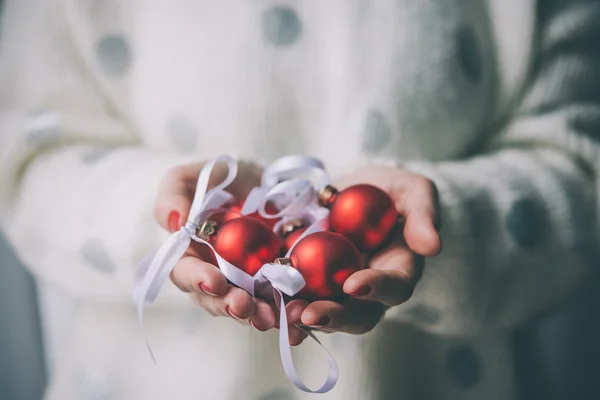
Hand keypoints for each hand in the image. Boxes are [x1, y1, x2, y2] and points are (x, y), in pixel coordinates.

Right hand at [152, 160, 309, 343]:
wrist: (262, 182)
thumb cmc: (220, 179)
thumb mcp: (192, 176)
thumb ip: (174, 193)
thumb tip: (174, 222)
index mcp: (190, 255)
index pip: (186, 273)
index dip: (198, 280)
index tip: (215, 282)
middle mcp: (215, 276)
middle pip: (217, 300)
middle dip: (231, 306)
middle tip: (246, 307)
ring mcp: (247, 284)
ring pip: (249, 308)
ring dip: (259, 317)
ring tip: (274, 319)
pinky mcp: (275, 284)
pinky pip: (280, 303)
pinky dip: (288, 313)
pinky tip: (300, 318)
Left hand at [297, 166, 440, 338]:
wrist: (356, 188)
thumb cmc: (391, 189)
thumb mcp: (413, 190)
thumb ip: (423, 215)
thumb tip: (433, 247)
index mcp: (398, 270)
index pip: (394, 287)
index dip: (376, 289)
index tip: (354, 285)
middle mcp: (369, 289)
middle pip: (357, 315)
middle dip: (333, 317)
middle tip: (308, 314)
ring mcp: (338, 289)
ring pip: (325, 314)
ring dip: (303, 317)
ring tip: (282, 314)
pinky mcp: (310, 281)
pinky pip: (296, 297)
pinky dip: (280, 301)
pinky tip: (264, 299)